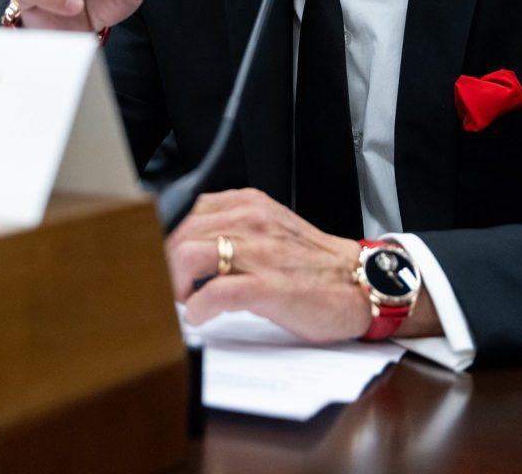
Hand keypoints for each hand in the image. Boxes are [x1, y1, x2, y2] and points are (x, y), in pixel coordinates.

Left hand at [165, 189, 372, 342]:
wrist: (359, 283)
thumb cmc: (313, 265)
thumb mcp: (270, 229)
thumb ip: (233, 227)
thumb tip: (188, 244)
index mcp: (250, 205)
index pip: (187, 210)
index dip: (167, 238)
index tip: (162, 258)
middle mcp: (252, 222)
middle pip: (181, 232)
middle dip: (165, 262)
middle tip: (168, 285)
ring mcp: (260, 253)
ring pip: (191, 255)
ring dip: (174, 282)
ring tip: (182, 299)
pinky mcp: (269, 286)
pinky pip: (216, 292)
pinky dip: (198, 307)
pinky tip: (199, 316)